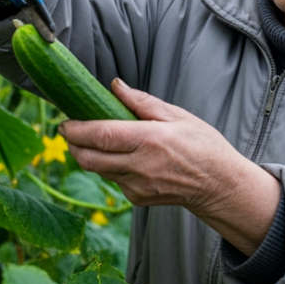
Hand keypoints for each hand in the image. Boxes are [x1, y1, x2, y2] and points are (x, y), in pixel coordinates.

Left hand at [60, 80, 281, 255]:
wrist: (219, 185)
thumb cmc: (202, 145)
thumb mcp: (177, 116)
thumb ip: (142, 102)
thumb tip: (114, 85)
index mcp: (149, 140)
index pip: (101, 135)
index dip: (77, 129)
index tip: (65, 121)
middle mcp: (140, 166)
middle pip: (89, 158)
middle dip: (72, 144)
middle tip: (69, 131)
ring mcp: (137, 186)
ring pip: (98, 170)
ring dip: (88, 155)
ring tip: (92, 139)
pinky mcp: (137, 199)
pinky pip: (113, 180)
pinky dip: (108, 167)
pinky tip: (121, 157)